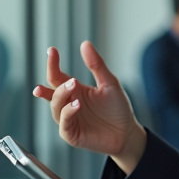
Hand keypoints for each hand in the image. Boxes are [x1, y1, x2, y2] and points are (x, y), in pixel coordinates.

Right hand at [33, 41, 146, 172]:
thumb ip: (97, 65)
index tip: (52, 51)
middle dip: (56, 82)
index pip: (56, 76)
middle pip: (52, 90)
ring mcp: (68, 120)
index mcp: (74, 90)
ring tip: (73, 88)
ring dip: (62, 97)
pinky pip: (64, 123)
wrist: (127, 133)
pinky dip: (67, 113)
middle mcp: (68, 104)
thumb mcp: (109, 83)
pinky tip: (76, 105)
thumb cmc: (117, 109)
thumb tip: (85, 44)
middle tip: (70, 79)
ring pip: (55, 107)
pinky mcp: (71, 134)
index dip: (52, 63)